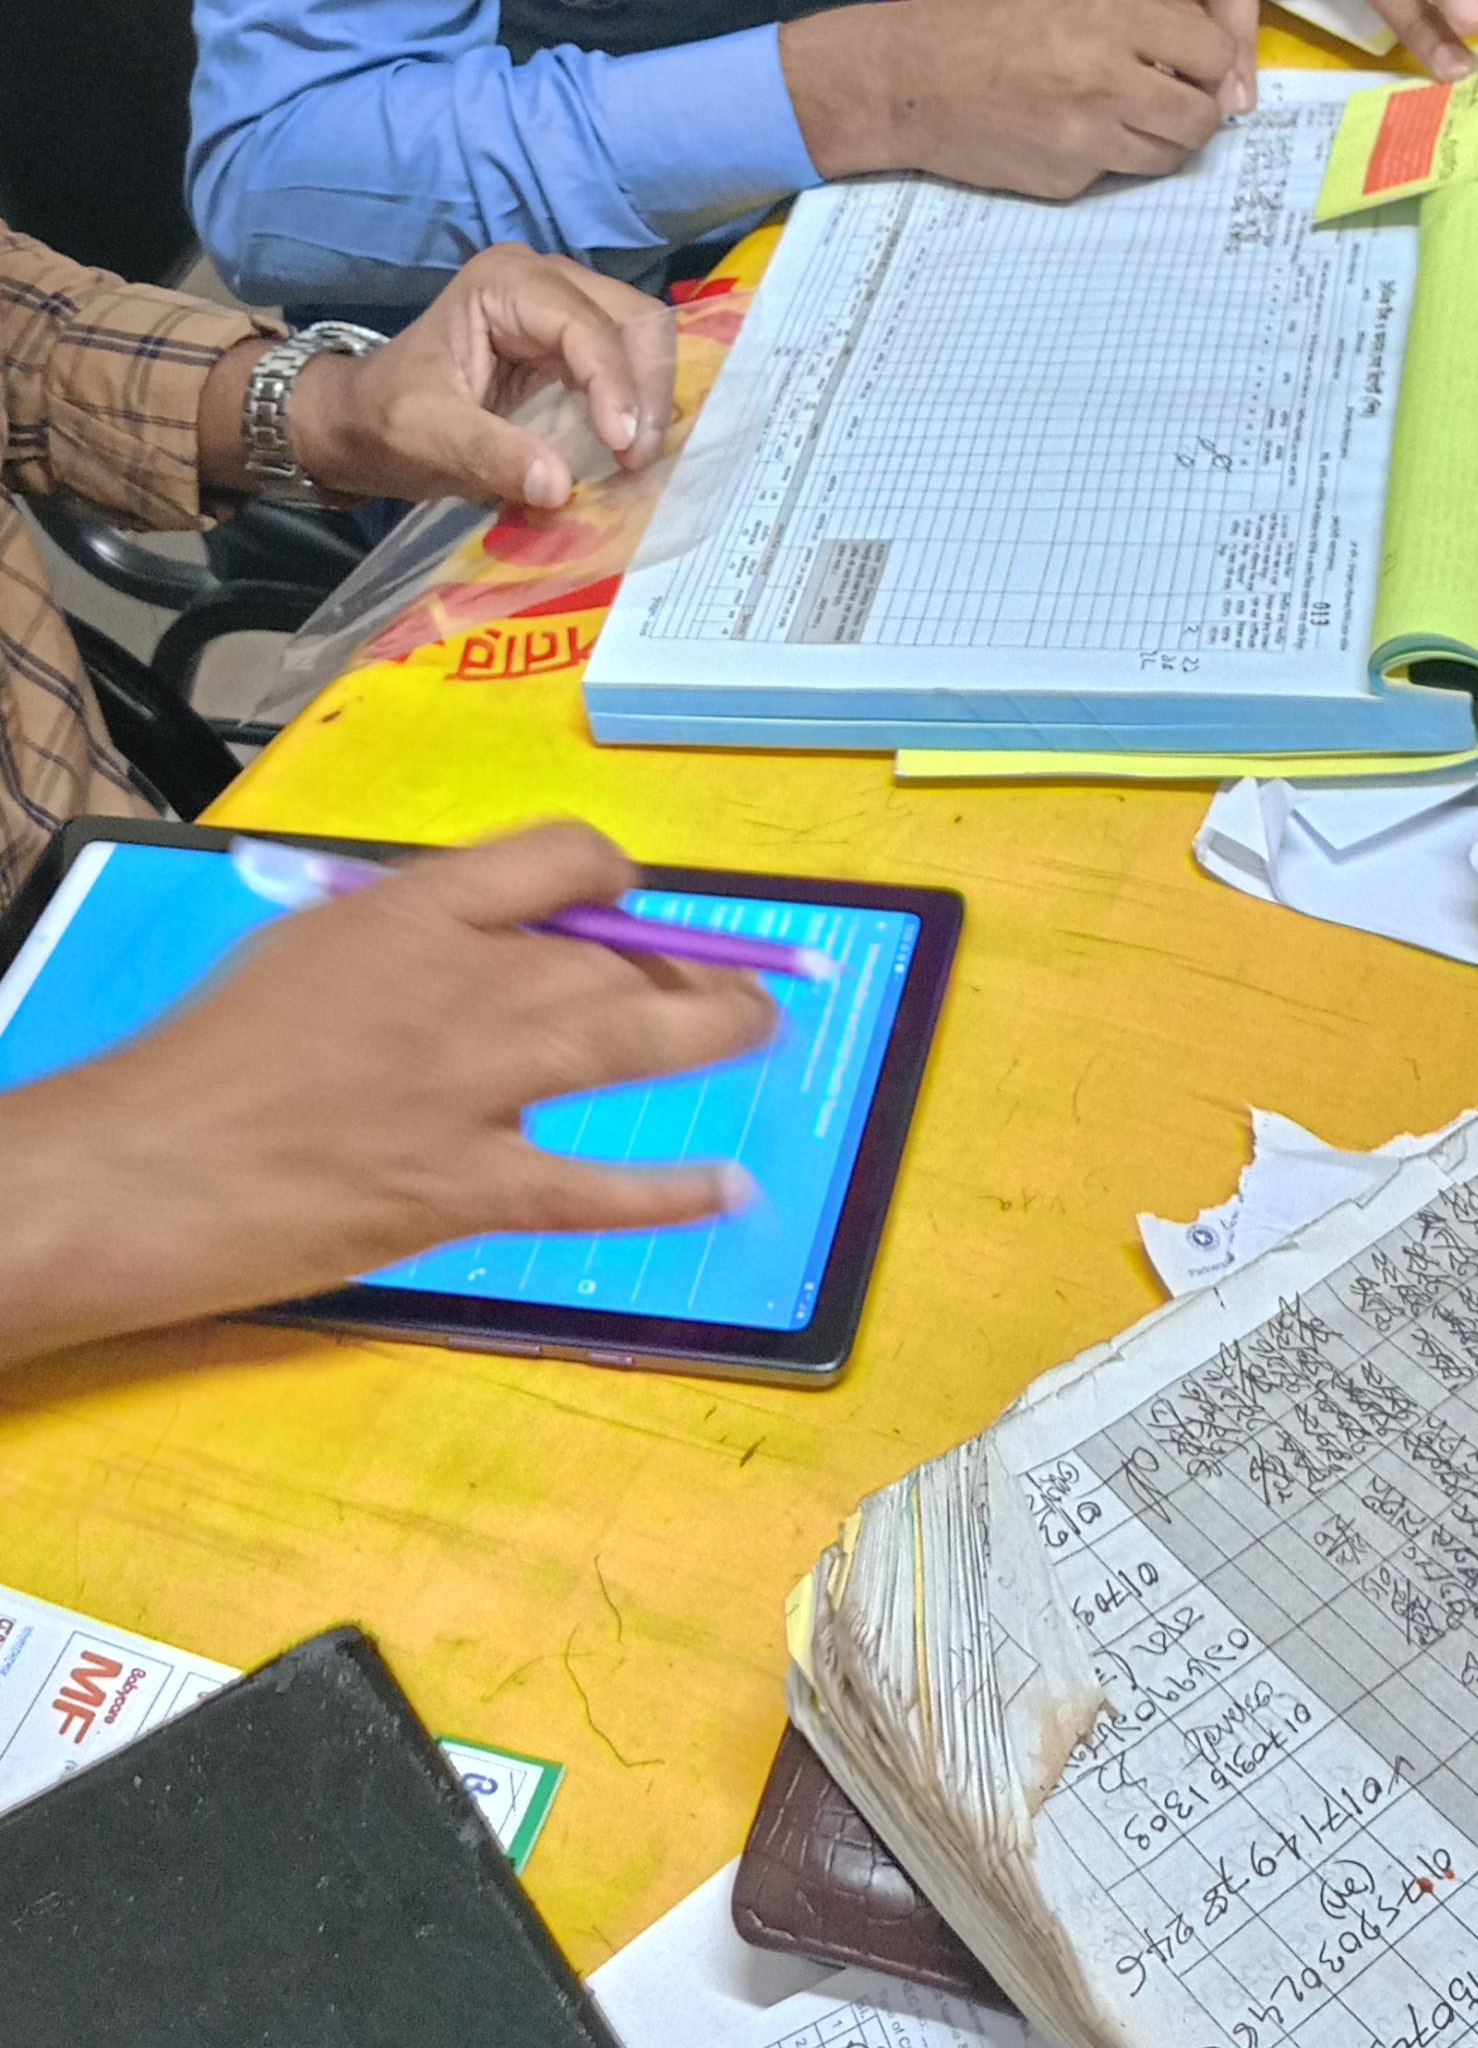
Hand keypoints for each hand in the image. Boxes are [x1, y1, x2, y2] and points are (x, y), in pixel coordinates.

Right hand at [0, 822, 776, 1363]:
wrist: (147, 1170)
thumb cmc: (205, 1056)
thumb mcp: (306, 946)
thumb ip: (407, 936)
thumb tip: (483, 941)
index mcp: (414, 911)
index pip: (559, 857)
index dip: (610, 877)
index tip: (623, 905)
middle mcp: (464, 984)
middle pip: (615, 958)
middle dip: (688, 967)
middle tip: (732, 981)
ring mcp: (473, 1089)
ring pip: (629, 1044)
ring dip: (716, 1031)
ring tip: (761, 1025)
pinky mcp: (467, 1189)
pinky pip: (594, 1186)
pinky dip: (672, 1190)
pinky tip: (731, 1183)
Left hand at [204, 250, 677, 514]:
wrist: (362, 423)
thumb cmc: (386, 421)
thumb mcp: (427, 439)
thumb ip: (489, 456)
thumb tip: (559, 487)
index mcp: (503, 283)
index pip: (584, 325)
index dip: (615, 385)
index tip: (625, 450)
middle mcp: (542, 278)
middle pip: (632, 318)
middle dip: (648, 388)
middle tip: (639, 459)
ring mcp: (563, 304)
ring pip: (643, 334)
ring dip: (651, 395)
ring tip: (637, 457)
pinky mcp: (573, 339)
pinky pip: (629, 359)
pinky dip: (639, 400)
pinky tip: (630, 445)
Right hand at [782, 0, 1245, 201]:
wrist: (903, 85)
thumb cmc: (972, 31)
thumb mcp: (1061, 1)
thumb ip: (1131, 22)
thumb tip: (1191, 42)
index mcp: (1109, 21)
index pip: (1213, 52)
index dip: (1211, 61)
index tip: (1196, 64)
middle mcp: (1107, 82)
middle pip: (1202, 118)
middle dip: (1196, 111)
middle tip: (1171, 100)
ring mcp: (1087, 140)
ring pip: (1168, 158)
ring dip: (1158, 141)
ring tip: (1121, 118)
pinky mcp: (1066, 182)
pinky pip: (1113, 176)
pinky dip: (1103, 160)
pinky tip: (1063, 136)